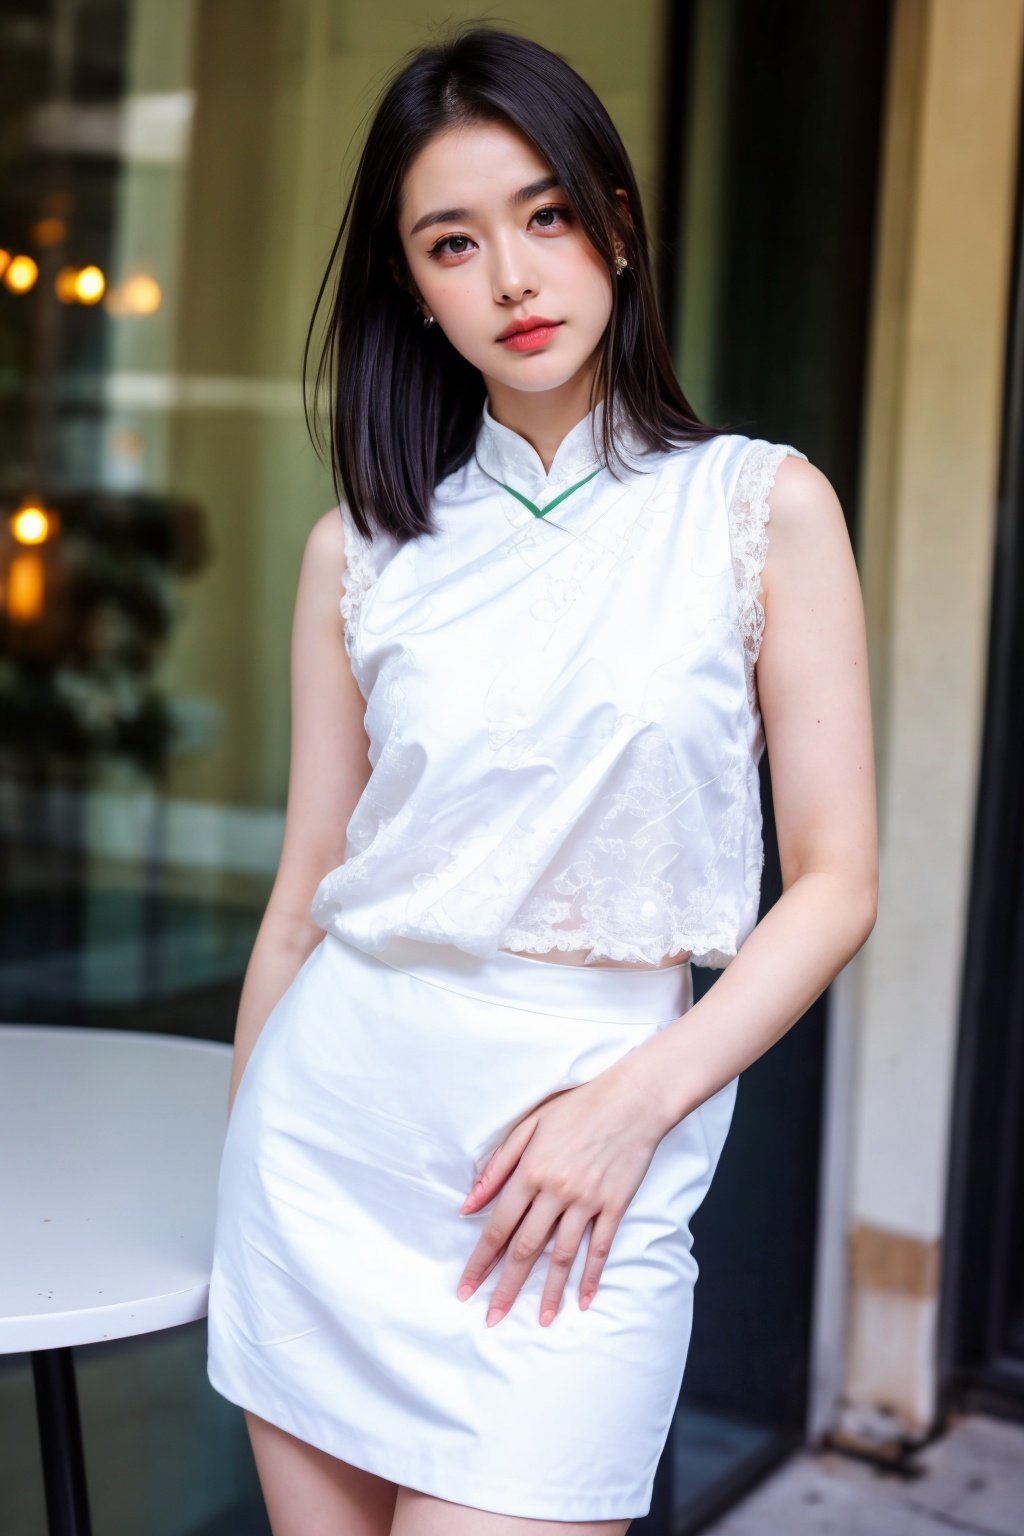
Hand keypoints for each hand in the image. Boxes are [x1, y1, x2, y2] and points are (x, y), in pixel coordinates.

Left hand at [455, 1050, 669, 1327]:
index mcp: (531, 1172)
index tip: (466, 1289)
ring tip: (540, 1321)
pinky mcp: (614, 1205)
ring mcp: (588, 1201)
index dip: (480, 1261)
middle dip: (506, 1287)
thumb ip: (497, 1166)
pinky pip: (600, 1248)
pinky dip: (591, 1276)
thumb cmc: (577, 1106)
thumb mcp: (529, 1125)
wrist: (632, 1099)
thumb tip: (468, 1203)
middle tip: (492, 1318)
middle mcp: (556, 1192)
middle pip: (526, 1249)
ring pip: (562, 1255)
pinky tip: (583, 1301)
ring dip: (549, 1292)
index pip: (498, 1227)